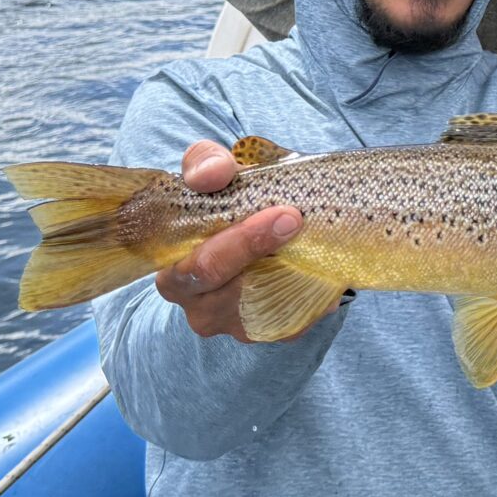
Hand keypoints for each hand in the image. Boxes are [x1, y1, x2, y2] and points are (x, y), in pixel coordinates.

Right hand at [154, 140, 303, 342]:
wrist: (260, 226)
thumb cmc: (229, 199)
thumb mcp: (214, 173)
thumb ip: (205, 163)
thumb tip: (212, 175)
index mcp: (175, 276)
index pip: (199, 270)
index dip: (240, 243)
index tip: (282, 213)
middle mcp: (201, 310)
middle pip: (234, 292)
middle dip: (268, 252)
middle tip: (298, 218)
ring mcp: (238, 327)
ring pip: (272, 303)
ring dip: (296, 269)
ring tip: (313, 235)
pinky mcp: (273, 332)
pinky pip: (299, 316)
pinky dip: (314, 287)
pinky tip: (322, 261)